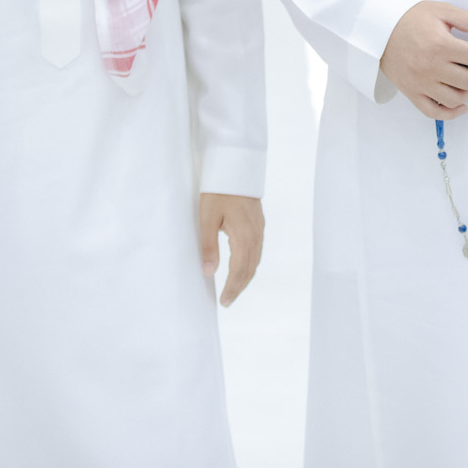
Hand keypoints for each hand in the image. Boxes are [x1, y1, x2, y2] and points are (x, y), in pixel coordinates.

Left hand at [198, 193, 263, 307]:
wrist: (235, 165)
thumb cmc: (218, 191)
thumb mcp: (207, 218)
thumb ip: (208, 246)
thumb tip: (208, 273)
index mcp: (244, 236)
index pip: (240, 270)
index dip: (232, 288)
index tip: (224, 302)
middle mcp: (256, 235)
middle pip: (250, 268)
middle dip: (239, 287)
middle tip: (228, 301)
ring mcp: (259, 228)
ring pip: (255, 260)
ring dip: (245, 277)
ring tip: (233, 289)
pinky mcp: (258, 223)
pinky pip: (257, 250)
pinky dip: (249, 264)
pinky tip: (242, 267)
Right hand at [379, 1, 467, 120]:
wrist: (379, 29)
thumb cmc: (411, 18)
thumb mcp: (442, 11)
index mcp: (441, 45)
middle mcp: (432, 67)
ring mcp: (421, 83)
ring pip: (456, 99)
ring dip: (466, 91)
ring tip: (462, 79)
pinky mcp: (412, 93)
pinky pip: (435, 112)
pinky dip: (451, 113)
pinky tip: (460, 106)